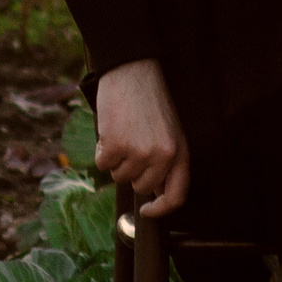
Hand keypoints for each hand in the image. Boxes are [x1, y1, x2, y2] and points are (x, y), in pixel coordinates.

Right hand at [95, 57, 190, 218]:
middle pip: (140, 186)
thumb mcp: (169, 131)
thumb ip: (166, 160)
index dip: (160, 209)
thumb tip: (154, 191)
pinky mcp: (116, 146)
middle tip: (130, 144)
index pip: (176, 196)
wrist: (133, 71)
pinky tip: (110, 130)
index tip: (147, 210)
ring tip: (123, 131)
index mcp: (180, 153)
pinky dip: (101, 150)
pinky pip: (103, 164)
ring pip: (119, 176)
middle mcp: (163, 157)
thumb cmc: (149, 100)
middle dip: (131, 171)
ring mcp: (139, 153)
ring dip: (116, 159)